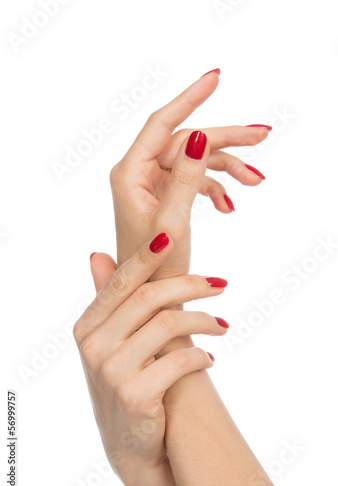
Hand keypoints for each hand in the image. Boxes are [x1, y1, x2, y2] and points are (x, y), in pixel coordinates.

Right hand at [73, 233, 227, 485]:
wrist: (130, 445)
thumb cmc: (126, 384)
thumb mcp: (111, 343)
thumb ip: (108, 300)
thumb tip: (96, 254)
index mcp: (87, 325)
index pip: (122, 280)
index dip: (148, 255)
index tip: (173, 234)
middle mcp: (92, 344)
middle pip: (150, 296)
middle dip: (192, 285)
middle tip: (222, 285)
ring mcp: (110, 370)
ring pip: (169, 323)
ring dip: (205, 321)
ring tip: (223, 326)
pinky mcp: (133, 394)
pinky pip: (180, 359)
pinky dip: (202, 356)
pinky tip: (210, 359)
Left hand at [110, 69, 270, 279]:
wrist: (151, 296)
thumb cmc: (154, 267)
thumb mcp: (173, 221)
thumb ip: (185, 177)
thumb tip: (201, 135)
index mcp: (130, 174)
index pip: (162, 124)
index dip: (190, 98)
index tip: (216, 78)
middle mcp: (139, 173)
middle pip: (188, 142)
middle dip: (225, 140)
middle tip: (262, 134)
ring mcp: (153, 184)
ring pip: (196, 160)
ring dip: (227, 168)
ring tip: (255, 182)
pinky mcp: (165, 195)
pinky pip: (195, 180)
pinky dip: (215, 189)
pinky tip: (229, 206)